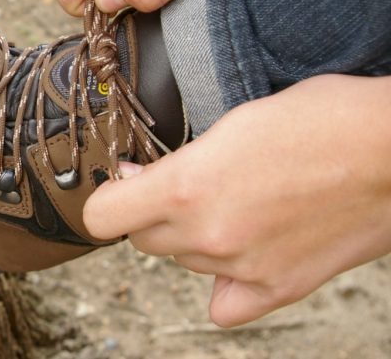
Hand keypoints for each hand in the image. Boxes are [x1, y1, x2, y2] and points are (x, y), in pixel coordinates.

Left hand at [82, 75, 390, 326]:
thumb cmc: (322, 118)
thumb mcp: (233, 121)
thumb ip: (179, 159)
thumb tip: (139, 177)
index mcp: (186, 186)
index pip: (103, 216)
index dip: (109, 198)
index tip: (127, 183)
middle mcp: (207, 234)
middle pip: (144, 239)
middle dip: (153, 213)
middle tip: (183, 188)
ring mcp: (243, 266)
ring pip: (184, 262)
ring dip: (192, 239)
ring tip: (231, 206)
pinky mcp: (281, 287)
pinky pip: (224, 305)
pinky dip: (224, 284)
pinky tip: (238, 256)